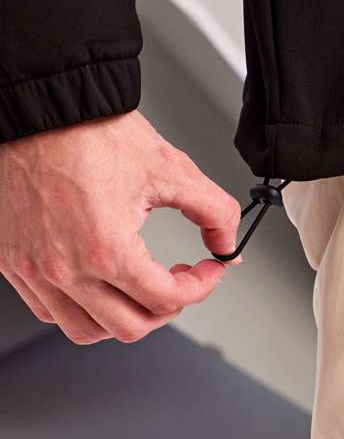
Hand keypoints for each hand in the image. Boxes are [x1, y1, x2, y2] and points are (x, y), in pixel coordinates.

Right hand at [0, 111, 240, 344]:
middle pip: (131, 326)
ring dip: (124, 316)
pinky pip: (49, 312)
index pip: (166, 300)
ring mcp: (34, 270)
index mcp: (106, 249)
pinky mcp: (14, 263)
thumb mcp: (171, 169)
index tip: (207, 272)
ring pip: (87, 330)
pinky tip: (99, 285)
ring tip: (140, 289)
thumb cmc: (93, 133)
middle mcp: (65, 268)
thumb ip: (214, 211)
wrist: (42, 108)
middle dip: (167, 307)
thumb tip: (227, 244)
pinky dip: (82, 310)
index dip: (200, 287)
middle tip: (179, 282)